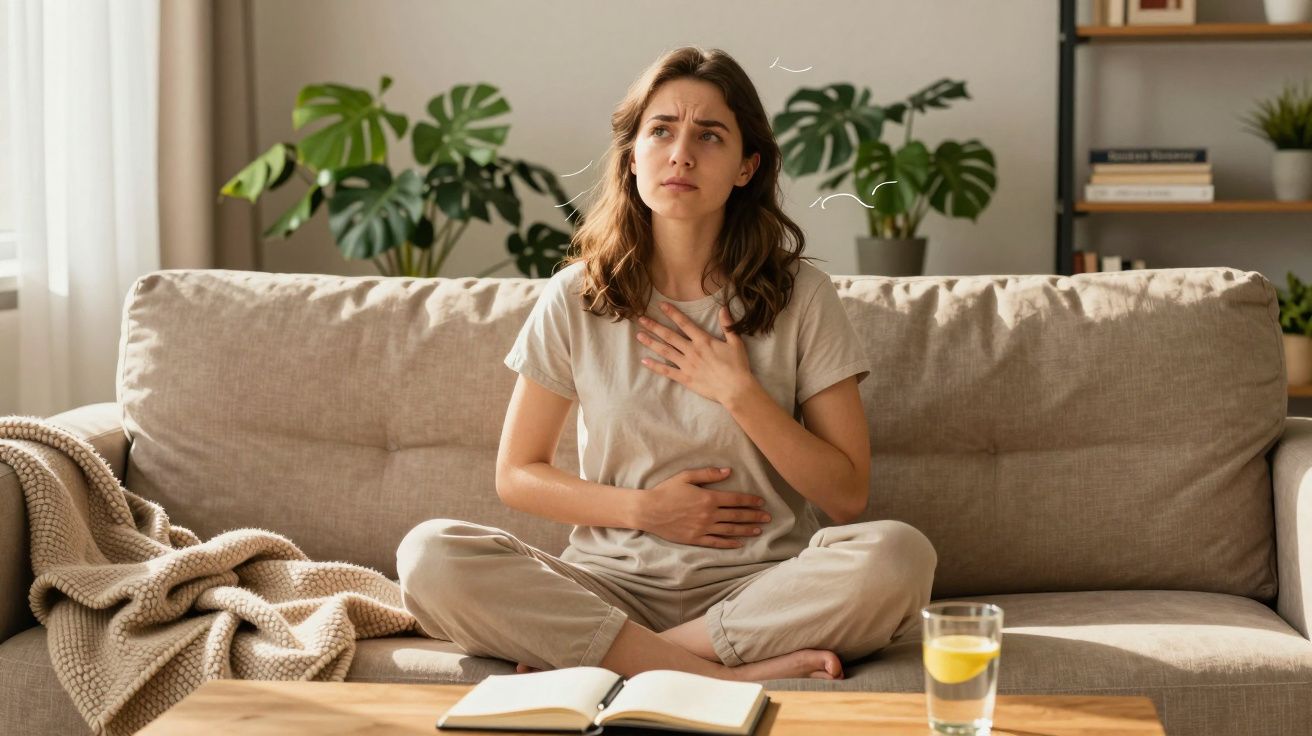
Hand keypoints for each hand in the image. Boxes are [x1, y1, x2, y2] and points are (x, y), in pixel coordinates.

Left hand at [634, 303, 756, 405]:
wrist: (735, 389)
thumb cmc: (738, 366)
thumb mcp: (736, 342)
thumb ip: (727, 325)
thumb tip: (723, 308)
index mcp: (703, 340)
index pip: (684, 323)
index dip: (672, 313)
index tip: (660, 305)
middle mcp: (692, 351)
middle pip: (669, 336)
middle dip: (654, 326)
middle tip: (641, 319)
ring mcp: (687, 365)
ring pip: (665, 351)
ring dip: (651, 343)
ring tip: (639, 335)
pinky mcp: (685, 379)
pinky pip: (667, 371)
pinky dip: (655, 366)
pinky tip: (644, 361)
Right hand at [634, 467, 771, 548]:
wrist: (648, 510)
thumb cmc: (666, 491)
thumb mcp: (686, 476)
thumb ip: (709, 474)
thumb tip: (729, 471)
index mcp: (708, 498)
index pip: (735, 499)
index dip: (750, 501)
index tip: (761, 502)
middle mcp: (708, 515)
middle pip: (737, 516)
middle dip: (754, 516)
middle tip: (768, 518)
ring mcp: (703, 528)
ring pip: (730, 530)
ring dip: (746, 530)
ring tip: (759, 530)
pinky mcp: (696, 539)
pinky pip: (716, 542)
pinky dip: (729, 543)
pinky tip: (739, 543)